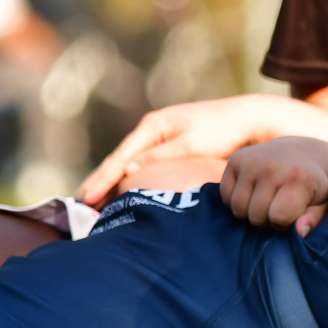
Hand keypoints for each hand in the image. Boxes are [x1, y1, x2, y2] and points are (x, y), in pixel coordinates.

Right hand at [78, 95, 327, 206]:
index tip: (85, 199)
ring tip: (91, 206)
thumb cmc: (223, 131)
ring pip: (127, 164)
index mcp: (153, 126)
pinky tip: (119, 194)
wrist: (250, 120)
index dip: (102, 180)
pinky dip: (127, 180)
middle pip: (118, 160)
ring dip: (109, 183)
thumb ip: (160, 155)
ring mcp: (159, 138)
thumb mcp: (192, 143)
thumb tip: (127, 168)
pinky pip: (140, 166)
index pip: (120, 157)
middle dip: (98, 183)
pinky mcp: (169, 147)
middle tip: (78, 207)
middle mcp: (151, 130)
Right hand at [223, 138, 327, 234]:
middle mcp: (272, 166)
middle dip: (266, 220)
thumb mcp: (322, 202)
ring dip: (250, 213)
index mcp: (297, 177)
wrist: (301, 153)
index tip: (292, 214)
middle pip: (255, 216)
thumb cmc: (313, 186)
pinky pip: (226, 196)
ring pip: (238, 209)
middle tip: (278, 208)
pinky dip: (237, 201)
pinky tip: (254, 192)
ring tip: (267, 202)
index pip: (278, 218)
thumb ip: (313, 219)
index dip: (284, 223)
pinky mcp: (235, 160)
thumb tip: (300, 232)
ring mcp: (251, 161)